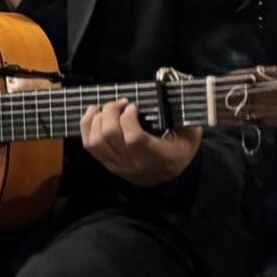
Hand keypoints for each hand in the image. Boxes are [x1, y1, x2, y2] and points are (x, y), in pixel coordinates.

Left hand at [79, 100, 201, 186]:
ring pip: (95, 141)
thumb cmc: (180, 152)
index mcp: (156, 156)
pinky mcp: (107, 164)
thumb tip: (168, 96)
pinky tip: (93, 114)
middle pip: (110, 135)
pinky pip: (89, 146)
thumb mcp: (190, 136)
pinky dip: (86, 127)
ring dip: (96, 118)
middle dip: (111, 111)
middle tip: (120, 102)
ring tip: (106, 107)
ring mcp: (117, 165)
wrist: (169, 180)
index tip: (134, 105)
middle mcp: (133, 163)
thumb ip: (183, 118)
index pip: (133, 138)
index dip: (128, 118)